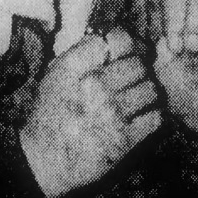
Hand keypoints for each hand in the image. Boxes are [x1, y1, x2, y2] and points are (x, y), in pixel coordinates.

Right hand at [21, 28, 162, 197]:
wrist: (43, 163)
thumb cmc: (50, 116)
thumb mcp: (54, 76)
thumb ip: (80, 53)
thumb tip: (109, 35)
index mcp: (75, 68)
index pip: (117, 39)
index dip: (127, 42)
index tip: (127, 50)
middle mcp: (94, 87)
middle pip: (138, 64)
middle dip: (140, 69)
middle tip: (134, 77)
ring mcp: (111, 114)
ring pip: (151, 89)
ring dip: (148, 92)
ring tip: (138, 97)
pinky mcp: (124, 141)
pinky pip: (155, 118)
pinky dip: (153, 116)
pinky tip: (142, 116)